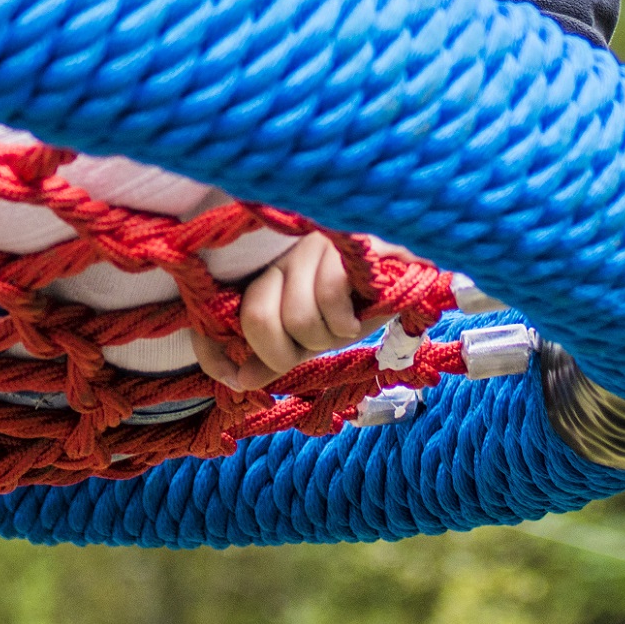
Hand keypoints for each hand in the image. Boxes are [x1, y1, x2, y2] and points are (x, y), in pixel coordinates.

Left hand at [195, 232, 388, 387]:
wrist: (408, 279)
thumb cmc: (355, 308)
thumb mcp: (309, 338)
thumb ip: (274, 356)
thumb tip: (239, 381)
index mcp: (265, 280)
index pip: (219, 315)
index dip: (216, 353)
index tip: (234, 379)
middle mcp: (281, 259)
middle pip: (259, 321)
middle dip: (290, 350)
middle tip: (316, 344)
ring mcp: (311, 247)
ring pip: (298, 316)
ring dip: (327, 336)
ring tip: (344, 325)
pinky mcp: (345, 242)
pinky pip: (329, 293)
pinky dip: (344, 320)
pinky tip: (357, 317)